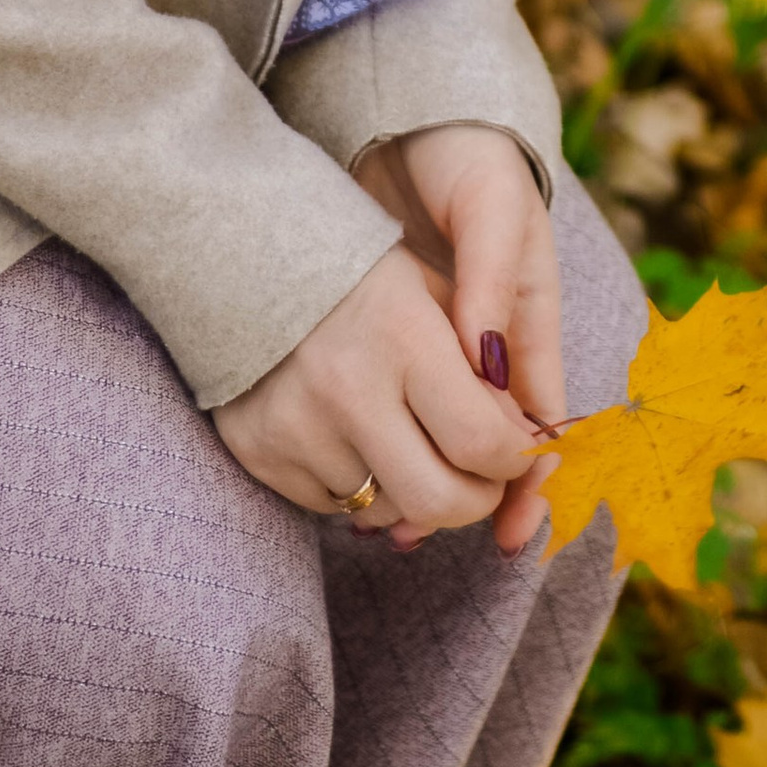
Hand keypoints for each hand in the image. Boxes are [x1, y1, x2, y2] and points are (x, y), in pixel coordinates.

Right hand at [213, 123, 563, 552]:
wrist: (241, 255)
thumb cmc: (360, 272)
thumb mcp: (432, 288)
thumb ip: (484, 363)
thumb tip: (525, 446)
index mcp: (404, 335)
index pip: (483, 441)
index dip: (514, 461)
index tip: (516, 452)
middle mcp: (348, 389)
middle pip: (438, 501)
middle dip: (474, 501)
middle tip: (480, 480)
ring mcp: (297, 427)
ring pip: (386, 511)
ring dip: (411, 489)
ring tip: (408, 438)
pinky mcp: (258, 453)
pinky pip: (330, 506)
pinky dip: (356, 485)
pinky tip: (353, 436)